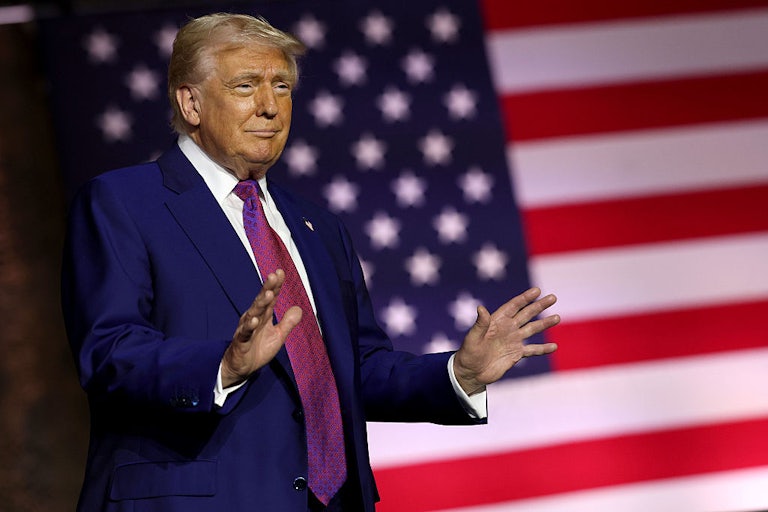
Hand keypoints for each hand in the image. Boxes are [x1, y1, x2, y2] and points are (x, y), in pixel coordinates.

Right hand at [221, 270, 301, 387]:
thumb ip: (288, 322)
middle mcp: (254, 318)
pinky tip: (254, 320)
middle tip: (273, 276)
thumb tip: (299, 308)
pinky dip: (249, 326)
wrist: (242, 368)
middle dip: (267, 288)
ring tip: (268, 294)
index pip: (271, 298)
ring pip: (253, 314)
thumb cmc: (258, 349)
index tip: (280, 271)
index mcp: (264, 316)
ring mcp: (246, 329)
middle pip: (262, 301)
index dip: (276, 286)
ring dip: (260, 304)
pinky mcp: (241, 342)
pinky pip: (245, 333)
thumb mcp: (278, 336)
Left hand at [453, 287, 559, 394]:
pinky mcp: (516, 354)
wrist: (471, 372)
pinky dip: (543, 348)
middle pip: (526, 314)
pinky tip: (554, 347)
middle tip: (553, 297)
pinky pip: (533, 350)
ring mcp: (513, 341)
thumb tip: (481, 308)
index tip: (537, 291)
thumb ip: (480, 324)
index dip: (525, 298)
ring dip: (544, 324)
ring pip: (532, 329)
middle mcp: (507, 328)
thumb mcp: (473, 338)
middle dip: (539, 306)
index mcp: (497, 321)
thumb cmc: (468, 353)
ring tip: (557, 317)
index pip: (513, 306)